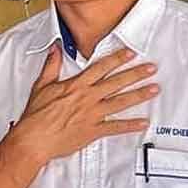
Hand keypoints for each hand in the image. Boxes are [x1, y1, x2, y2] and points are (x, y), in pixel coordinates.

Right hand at [9, 44, 157, 165]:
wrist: (34, 139)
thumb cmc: (36, 116)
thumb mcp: (41, 86)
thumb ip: (51, 66)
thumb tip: (55, 49)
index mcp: (76, 86)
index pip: (101, 68)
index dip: (117, 59)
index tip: (130, 53)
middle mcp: (87, 98)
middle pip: (116, 82)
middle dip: (136, 74)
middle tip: (151, 68)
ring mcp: (92, 115)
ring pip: (120, 102)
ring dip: (139, 95)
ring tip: (154, 89)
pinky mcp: (93, 131)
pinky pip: (116, 127)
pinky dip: (130, 126)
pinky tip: (143, 123)